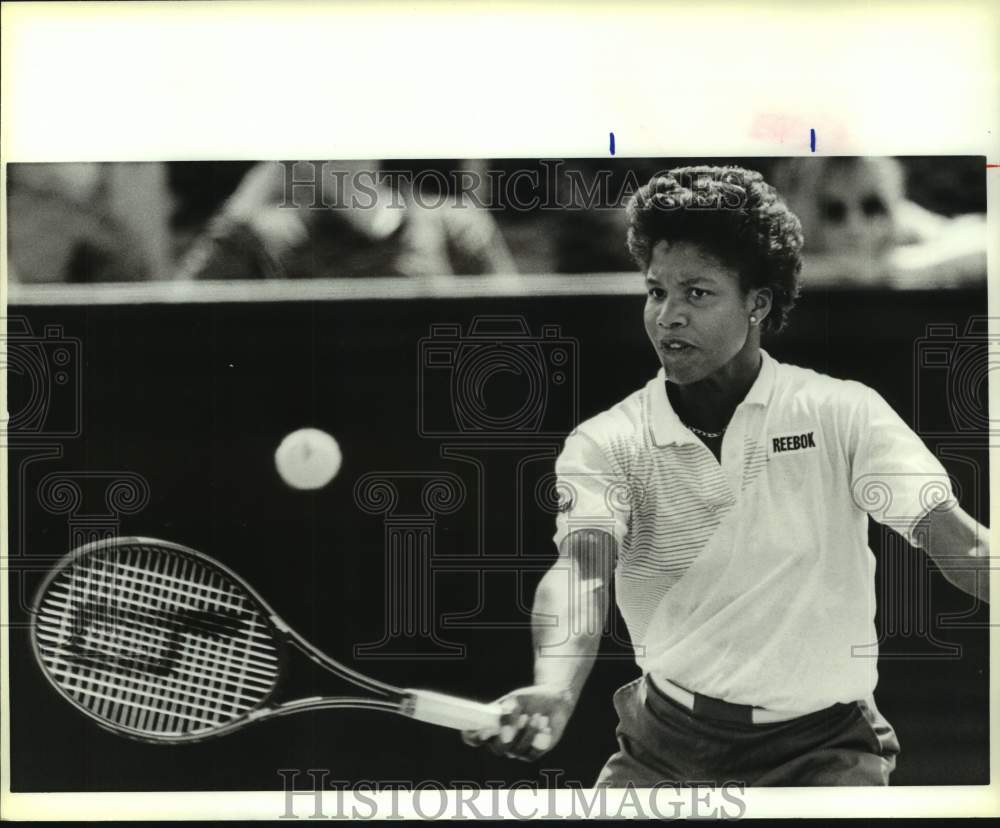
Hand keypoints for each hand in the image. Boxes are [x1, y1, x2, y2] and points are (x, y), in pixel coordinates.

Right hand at [461, 684, 576, 761]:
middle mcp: (500, 741)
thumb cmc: (528, 699)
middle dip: (509, 735)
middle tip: (522, 718)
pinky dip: (539, 737)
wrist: (552, 701)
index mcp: (490, 726)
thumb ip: (507, 710)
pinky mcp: (531, 754)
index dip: (474, 737)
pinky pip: (532, 753)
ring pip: (517, 750)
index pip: (473, 737)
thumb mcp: (516, 700)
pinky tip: (545, 725)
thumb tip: (503, 723)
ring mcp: (515, 750)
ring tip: (537, 716)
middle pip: (496, 749)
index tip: (482, 732)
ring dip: (528, 731)